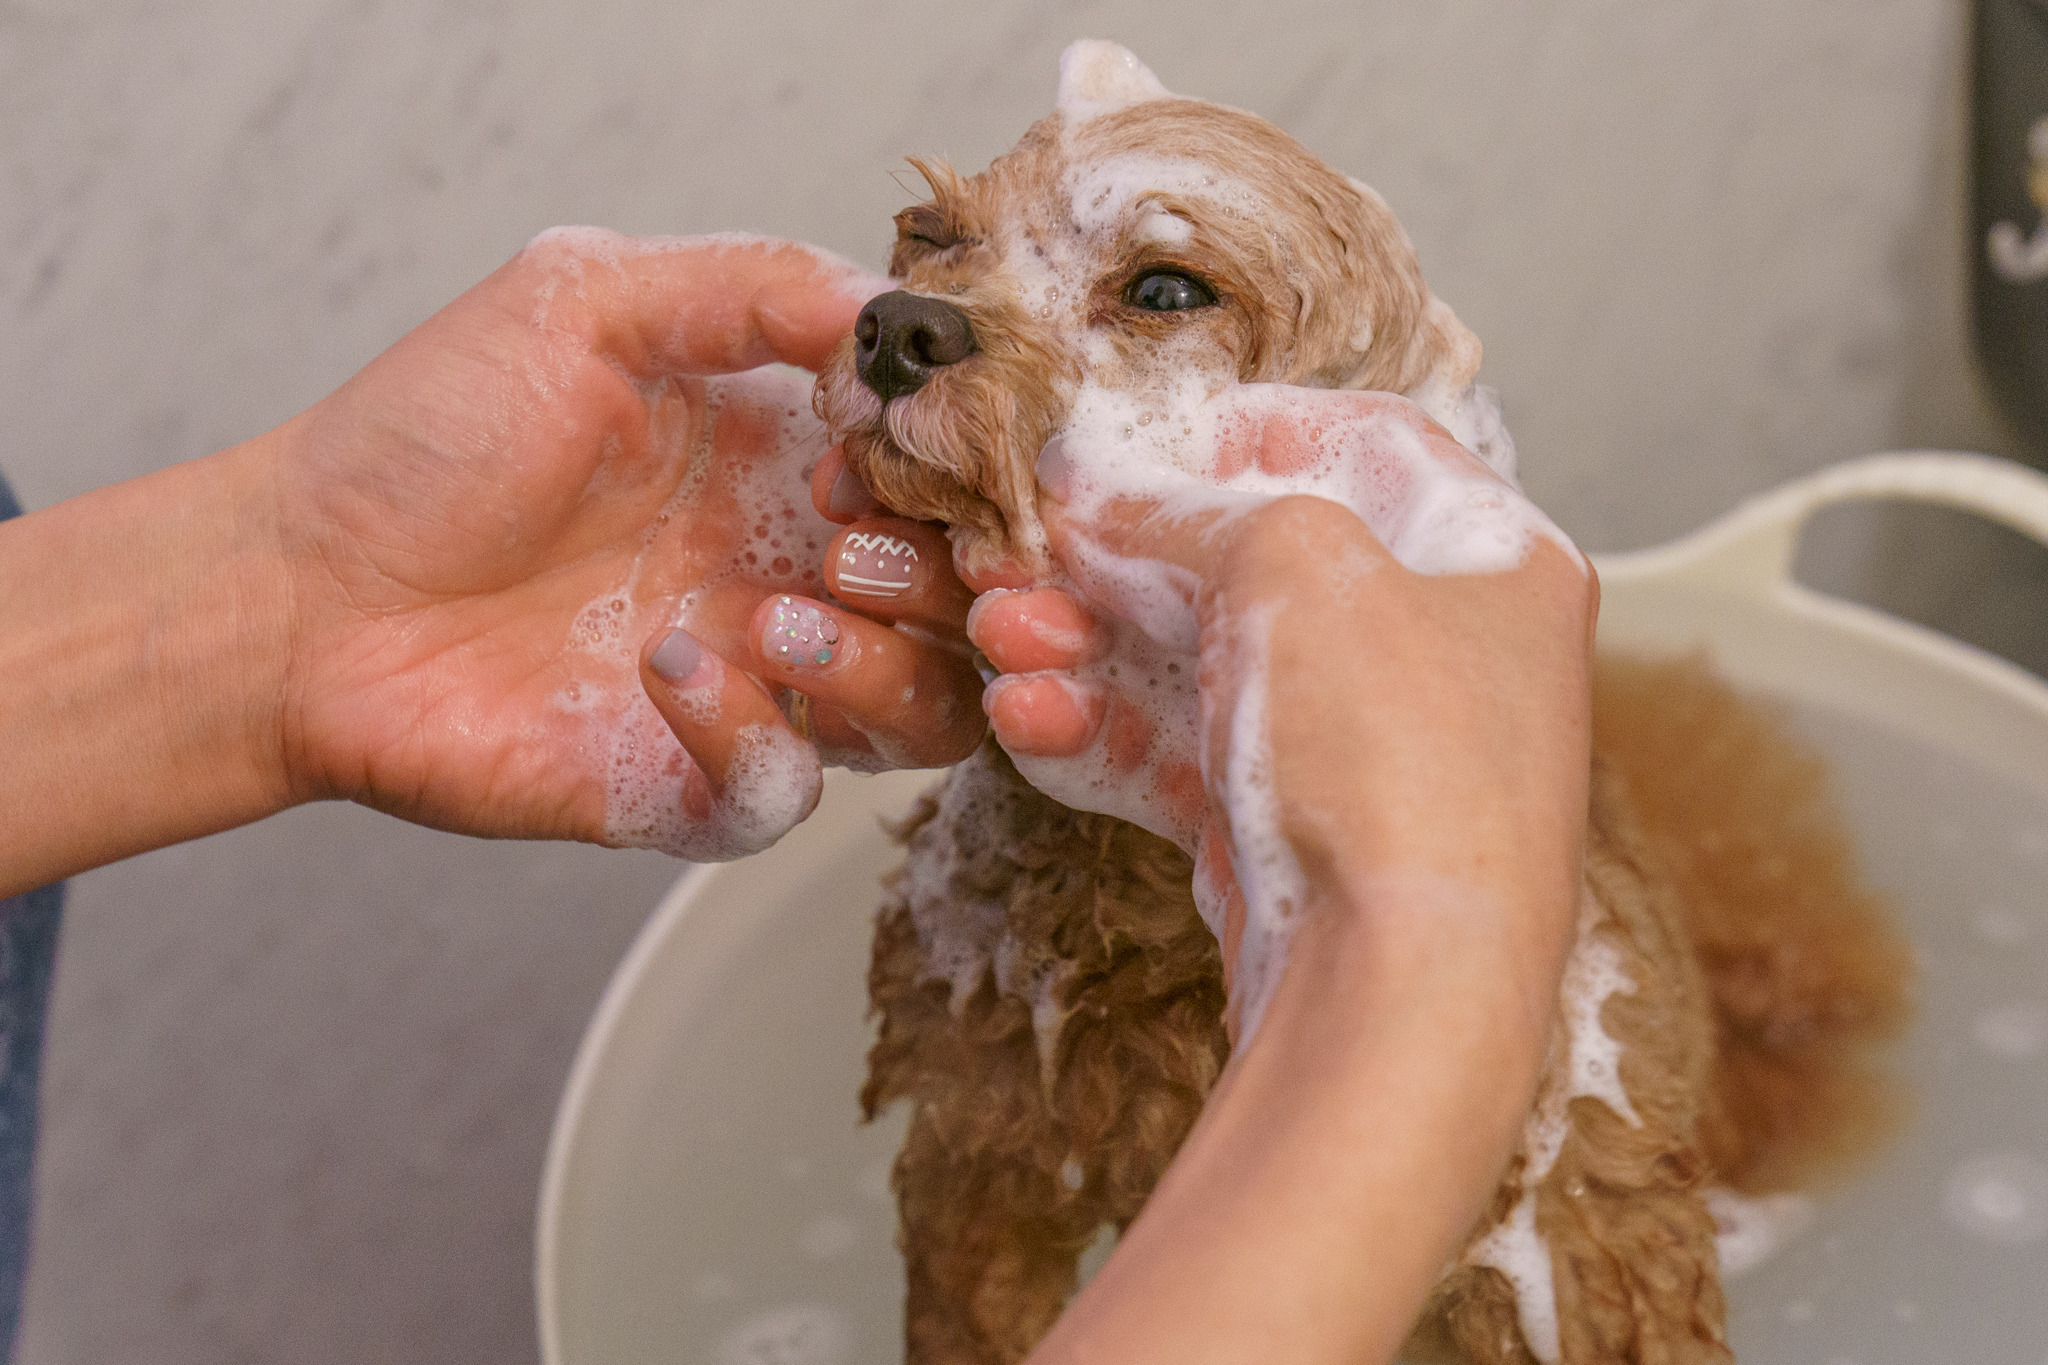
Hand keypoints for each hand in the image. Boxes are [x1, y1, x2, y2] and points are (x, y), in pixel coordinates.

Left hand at [268, 230, 987, 858]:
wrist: (299, 589)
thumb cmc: (427, 440)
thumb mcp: (585, 302)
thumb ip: (750, 287)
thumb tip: (897, 315)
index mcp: (788, 462)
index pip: (947, 483)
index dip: (966, 473)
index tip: (914, 448)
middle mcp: (791, 575)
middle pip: (968, 608)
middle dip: (956, 583)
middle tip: (855, 544)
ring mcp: (751, 687)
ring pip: (922, 719)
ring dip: (882, 667)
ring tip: (774, 615)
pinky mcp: (688, 784)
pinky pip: (787, 792)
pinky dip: (755, 737)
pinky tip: (662, 672)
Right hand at [968, 387, 1594, 1027]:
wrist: (1396, 989)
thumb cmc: (1399, 761)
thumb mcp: (1291, 565)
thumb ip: (1184, 509)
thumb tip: (1101, 490)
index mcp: (1491, 559)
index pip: (1367, 444)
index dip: (1245, 427)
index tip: (1143, 438)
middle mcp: (1438, 652)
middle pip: (1257, 565)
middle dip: (1125, 555)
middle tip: (1033, 543)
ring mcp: (1362, 752)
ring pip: (1202, 667)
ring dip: (1090, 642)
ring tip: (1005, 631)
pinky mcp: (1292, 835)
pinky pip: (1185, 759)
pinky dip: (1104, 734)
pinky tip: (1031, 714)